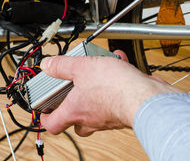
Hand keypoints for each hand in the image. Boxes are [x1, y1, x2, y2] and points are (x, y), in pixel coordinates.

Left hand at [40, 50, 182, 136]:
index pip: (53, 125)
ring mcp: (108, 117)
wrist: (145, 96)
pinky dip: (116, 81)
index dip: (46, 117)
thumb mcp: (81, 67)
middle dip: (73, 106)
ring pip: (96, 108)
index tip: (44, 109)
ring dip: (96, 90)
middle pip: (75, 121)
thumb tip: (47, 65)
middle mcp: (91, 119)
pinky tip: (118, 64)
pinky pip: (115, 97)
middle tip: (72, 90)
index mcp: (75, 111)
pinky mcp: (123, 110)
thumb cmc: (114, 88)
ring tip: (98, 69)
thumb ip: (62, 66)